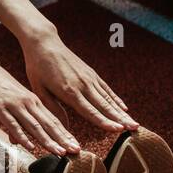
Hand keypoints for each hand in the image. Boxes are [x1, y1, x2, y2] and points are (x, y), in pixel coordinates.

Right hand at [0, 54, 79, 154]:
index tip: (75, 146)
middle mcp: (26, 102)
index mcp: (32, 99)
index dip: (65, 134)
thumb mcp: (11, 100)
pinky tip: (30, 146)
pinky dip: (22, 136)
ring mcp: (13, 105)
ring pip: (34, 125)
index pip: (53, 119)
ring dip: (47, 140)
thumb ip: (17, 120)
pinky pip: (13, 124)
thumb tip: (18, 140)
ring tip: (59, 152)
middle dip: (62, 139)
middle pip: (48, 124)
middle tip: (75, 151)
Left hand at [22, 36, 138, 132]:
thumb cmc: (37, 67)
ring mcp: (89, 78)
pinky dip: (115, 99)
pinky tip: (124, 108)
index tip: (118, 130)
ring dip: (121, 112)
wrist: (44, 43)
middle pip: (104, 106)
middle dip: (120, 119)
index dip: (104, 121)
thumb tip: (65, 128)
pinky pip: (106, 88)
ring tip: (134, 124)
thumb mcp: (38, 89)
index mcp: (68, 91)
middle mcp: (82, 85)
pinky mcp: (91, 73)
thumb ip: (53, 108)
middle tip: (135, 129)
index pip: (89, 111)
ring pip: (108, 99)